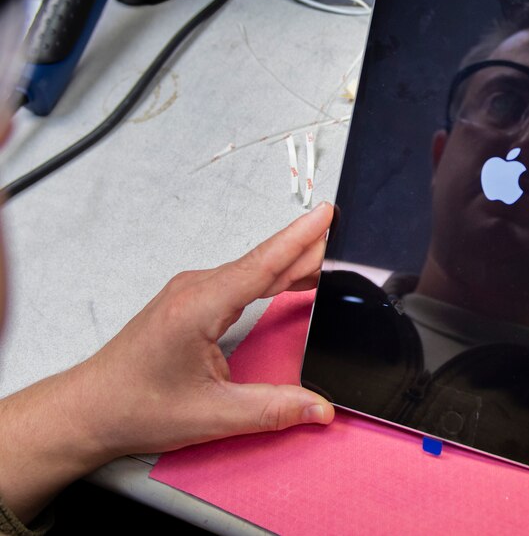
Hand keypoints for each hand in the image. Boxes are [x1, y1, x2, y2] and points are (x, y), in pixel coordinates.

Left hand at [0, 203, 335, 522]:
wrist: (86, 411)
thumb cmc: (133, 407)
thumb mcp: (211, 415)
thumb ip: (272, 410)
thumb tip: (320, 407)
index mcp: (198, 307)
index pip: (262, 265)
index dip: (298, 239)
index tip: (324, 214)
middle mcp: (193, 290)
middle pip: (261, 263)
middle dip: (303, 247)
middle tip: (340, 236)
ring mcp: (190, 293)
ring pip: (250, 270)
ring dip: (287, 263)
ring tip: (325, 258)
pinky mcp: (189, 302)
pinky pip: (238, 280)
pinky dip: (268, 276)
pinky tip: (286, 278)